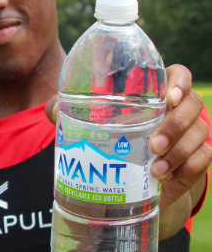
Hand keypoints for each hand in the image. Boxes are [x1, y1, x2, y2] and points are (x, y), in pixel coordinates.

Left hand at [46, 64, 211, 212]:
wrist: (136, 172)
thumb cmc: (114, 133)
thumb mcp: (92, 120)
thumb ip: (72, 110)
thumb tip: (54, 111)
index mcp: (159, 90)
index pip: (179, 74)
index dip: (180, 82)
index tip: (169, 97)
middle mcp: (180, 108)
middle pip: (194, 106)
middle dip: (176, 125)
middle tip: (153, 145)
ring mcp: (192, 132)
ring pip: (200, 133)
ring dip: (179, 151)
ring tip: (155, 168)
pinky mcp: (197, 158)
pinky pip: (203, 159)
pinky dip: (186, 168)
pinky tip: (164, 177)